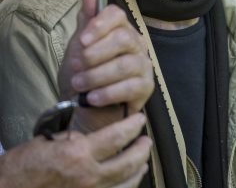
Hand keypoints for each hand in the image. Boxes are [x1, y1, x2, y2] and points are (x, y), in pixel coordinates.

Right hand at [0, 113, 150, 187]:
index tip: (139, 120)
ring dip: (137, 170)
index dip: (132, 127)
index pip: (118, 137)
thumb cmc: (23, 167)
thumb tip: (94, 135)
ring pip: (126, 183)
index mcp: (78, 155)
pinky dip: (125, 187)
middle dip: (142, 149)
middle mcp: (88, 177)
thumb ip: (76, 138)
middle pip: (128, 162)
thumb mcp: (49, 142)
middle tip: (146, 141)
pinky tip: (128, 182)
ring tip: (142, 162)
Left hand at [58, 0, 153, 130]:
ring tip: (79, 85)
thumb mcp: (79, 46)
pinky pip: (131, 87)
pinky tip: (92, 98)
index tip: (82, 40)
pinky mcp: (146, 89)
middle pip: (123, 38)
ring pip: (126, 64)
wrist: (84, 109)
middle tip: (77, 66)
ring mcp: (144, 67)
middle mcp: (136, 45)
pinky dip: (108, 92)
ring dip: (97, 75)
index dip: (100, 25)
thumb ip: (87, 17)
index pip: (117, 15)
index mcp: (121, 30)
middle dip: (96, 54)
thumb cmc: (84, 75)